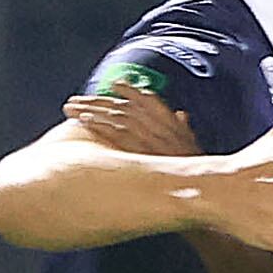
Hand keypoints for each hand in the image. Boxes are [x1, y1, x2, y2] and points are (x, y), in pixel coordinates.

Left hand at [65, 86, 199, 156]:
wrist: (202, 188)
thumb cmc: (195, 166)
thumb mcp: (194, 143)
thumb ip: (184, 127)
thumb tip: (182, 114)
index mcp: (172, 123)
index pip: (148, 100)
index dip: (131, 91)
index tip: (115, 84)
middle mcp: (159, 126)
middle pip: (124, 107)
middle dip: (98, 101)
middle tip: (75, 99)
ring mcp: (149, 138)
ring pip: (115, 117)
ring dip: (91, 110)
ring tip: (71, 108)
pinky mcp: (139, 151)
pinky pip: (116, 134)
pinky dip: (100, 125)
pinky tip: (84, 120)